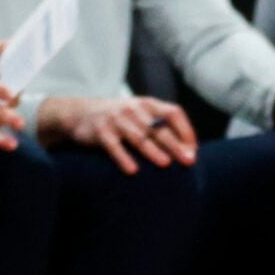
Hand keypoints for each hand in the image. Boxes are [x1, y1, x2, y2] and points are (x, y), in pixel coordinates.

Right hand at [37, 94, 196, 174]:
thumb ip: (160, 124)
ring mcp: (117, 120)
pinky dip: (124, 158)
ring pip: (139, 137)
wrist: (80, 112)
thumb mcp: (139, 113)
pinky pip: (114, 147)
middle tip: (188, 160)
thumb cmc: (119, 117)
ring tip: (166, 164)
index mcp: (148, 104)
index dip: (186, 130)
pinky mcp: (101, 133)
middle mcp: (134, 110)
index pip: (174, 113)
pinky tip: (132, 171)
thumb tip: (187, 148)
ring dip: (153, 151)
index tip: (194, 149)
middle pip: (159, 128)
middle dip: (175, 145)